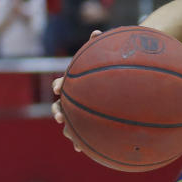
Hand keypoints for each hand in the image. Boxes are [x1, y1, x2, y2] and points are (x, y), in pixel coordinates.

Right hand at [51, 30, 101, 150]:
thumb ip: (101, 44)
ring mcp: (82, 110)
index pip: (63, 83)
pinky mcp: (90, 121)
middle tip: (60, 116)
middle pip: (62, 105)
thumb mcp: (109, 54)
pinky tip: (85, 150)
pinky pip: (85, 132)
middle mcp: (76, 96)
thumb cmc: (113, 64)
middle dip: (59, 111)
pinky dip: (83, 140)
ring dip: (69, 129)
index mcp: (78, 82)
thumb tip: (96, 31)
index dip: (60, 85)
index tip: (59, 89)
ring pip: (71, 121)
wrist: (121, 75)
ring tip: (71, 137)